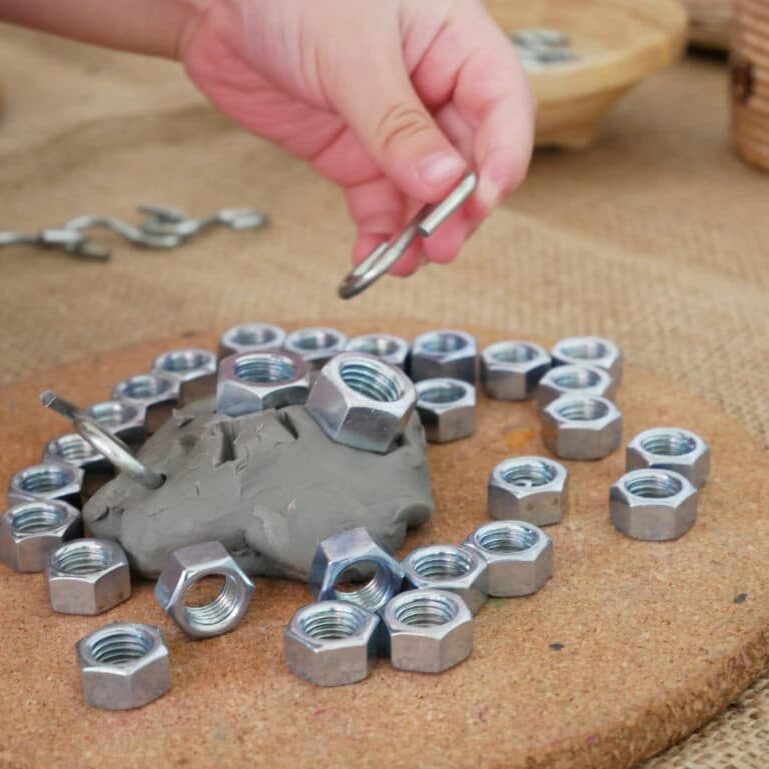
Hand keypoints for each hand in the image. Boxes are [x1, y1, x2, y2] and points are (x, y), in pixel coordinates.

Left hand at [180, 0, 534, 275]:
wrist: (215, 5)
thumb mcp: (353, 52)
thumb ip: (397, 123)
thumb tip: (443, 183)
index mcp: (452, 43)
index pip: (502, 106)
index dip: (503, 157)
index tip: (483, 200)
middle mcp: (430, 90)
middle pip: (469, 161)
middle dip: (458, 209)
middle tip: (442, 244)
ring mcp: (391, 129)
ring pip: (425, 194)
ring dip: (420, 233)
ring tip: (406, 261)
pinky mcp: (354, 157)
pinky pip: (379, 205)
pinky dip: (379, 235)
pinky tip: (371, 256)